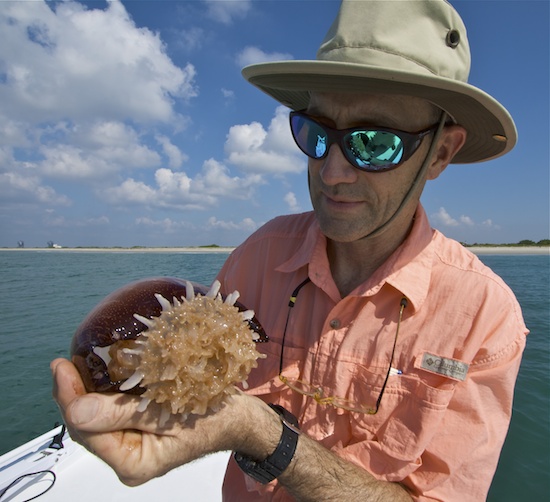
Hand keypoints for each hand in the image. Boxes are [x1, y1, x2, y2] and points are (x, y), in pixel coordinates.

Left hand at [50, 358, 251, 485]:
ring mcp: (133, 444)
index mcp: (134, 462)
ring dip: (85, 391)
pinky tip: (100, 372)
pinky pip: (112, 412)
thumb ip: (122, 414)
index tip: (61, 365)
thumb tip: (76, 410)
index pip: (87, 431)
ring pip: (96, 418)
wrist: (239, 418)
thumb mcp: (168, 413)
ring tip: (77, 363)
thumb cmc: (212, 416)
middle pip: (86, 427)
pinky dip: (104, 391)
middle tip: (65, 361)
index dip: (69, 397)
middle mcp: (128, 457)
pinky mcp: (139, 429)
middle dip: (73, 394)